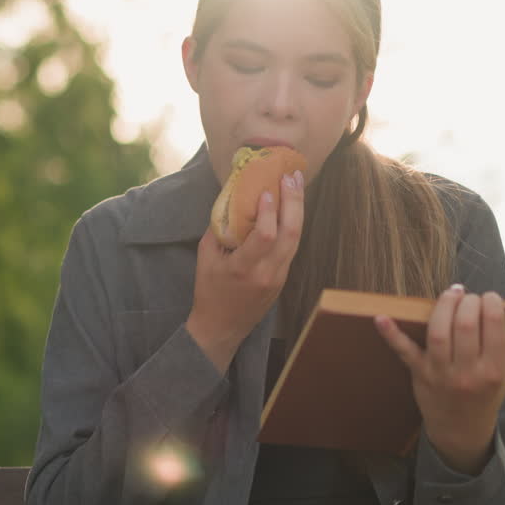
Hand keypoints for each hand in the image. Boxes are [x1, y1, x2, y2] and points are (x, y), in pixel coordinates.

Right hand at [187, 170, 304, 372]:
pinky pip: (293, 246)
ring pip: (297, 239)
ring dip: (298, 209)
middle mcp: (266, 273)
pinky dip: (294, 223)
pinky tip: (292, 206)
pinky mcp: (284, 278)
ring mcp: (279, 277)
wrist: (222, 327)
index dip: (268, 211)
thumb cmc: (209, 291)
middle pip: (290, 233)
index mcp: (243, 268)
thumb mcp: (206, 257)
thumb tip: (233, 198)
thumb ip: (220, 228)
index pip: (264, 236)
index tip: (267, 190)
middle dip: (293, 201)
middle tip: (291, 176)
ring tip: (296, 184)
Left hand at [375, 285, 504, 474]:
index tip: (489, 299)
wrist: (463, 430)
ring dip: (443, 306)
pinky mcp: (419, 374)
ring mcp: (442, 374)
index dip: (491, 300)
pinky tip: (380, 317)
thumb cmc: (490, 387)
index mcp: (496, 368)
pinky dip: (391, 334)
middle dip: (468, 301)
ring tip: (451, 295)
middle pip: (466, 324)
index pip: (494, 321)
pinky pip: (404, 352)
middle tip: (469, 297)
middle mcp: (469, 372)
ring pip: (439, 331)